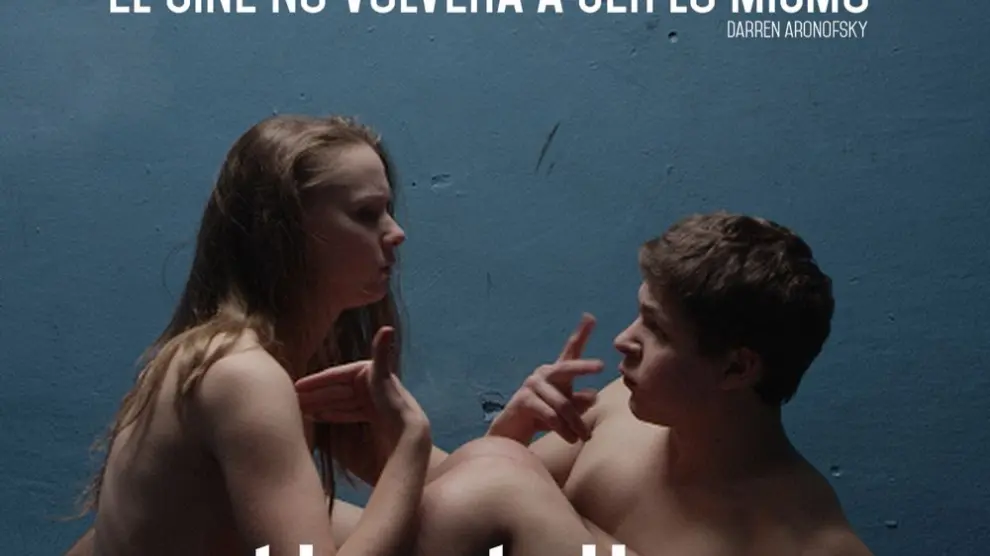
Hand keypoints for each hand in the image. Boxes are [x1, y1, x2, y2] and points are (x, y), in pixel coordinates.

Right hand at [295, 327, 427, 440]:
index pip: (333, 376)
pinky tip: (318, 417)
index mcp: (365, 371)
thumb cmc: (392, 400)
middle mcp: (367, 382)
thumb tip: (387, 328)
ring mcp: (369, 398)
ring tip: (301, 410)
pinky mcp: (371, 413)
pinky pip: (346, 412)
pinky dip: (332, 413)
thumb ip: (381, 351)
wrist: (408, 429)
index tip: (295, 387)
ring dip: (320, 405)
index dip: (314, 382)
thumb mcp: (382, 374)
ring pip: (338, 402)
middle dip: (313, 396)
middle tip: (291, 401)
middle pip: (334, 390)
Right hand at [489, 313, 603, 443]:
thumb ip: (580, 402)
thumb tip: (593, 395)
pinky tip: (572, 439)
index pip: (570, 351)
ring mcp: (531, 385)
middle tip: (600, 366)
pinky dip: (563, 430)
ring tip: (585, 437)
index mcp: (556, 373)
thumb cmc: (545, 418)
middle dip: (583, 367)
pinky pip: (550, 415)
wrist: (514, 433)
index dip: (581, 334)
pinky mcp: (524, 400)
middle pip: (566, 368)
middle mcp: (543, 374)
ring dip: (576, 424)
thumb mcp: (566, 410)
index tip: (590, 317)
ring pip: (563, 404)